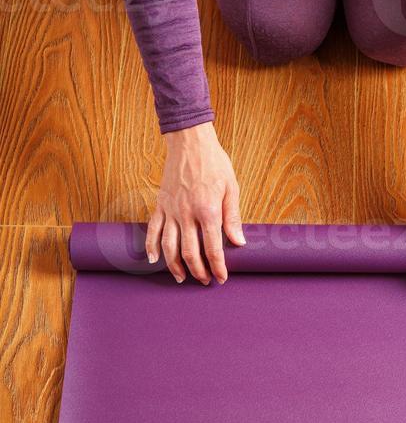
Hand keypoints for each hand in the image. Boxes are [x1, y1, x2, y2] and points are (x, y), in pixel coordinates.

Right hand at [146, 122, 244, 284]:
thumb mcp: (231, 188)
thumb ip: (233, 218)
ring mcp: (171, 210)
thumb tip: (238, 243)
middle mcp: (187, 213)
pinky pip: (152, 229)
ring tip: (182, 279)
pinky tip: (154, 260)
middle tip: (205, 281)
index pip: (213, 248)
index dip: (217, 267)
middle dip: (198, 271)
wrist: (189, 141)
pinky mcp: (160, 205)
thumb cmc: (214, 163)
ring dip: (175, 266)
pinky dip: (151, 247)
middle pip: (190, 253)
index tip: (221, 278)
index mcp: (208, 210)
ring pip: (169, 246)